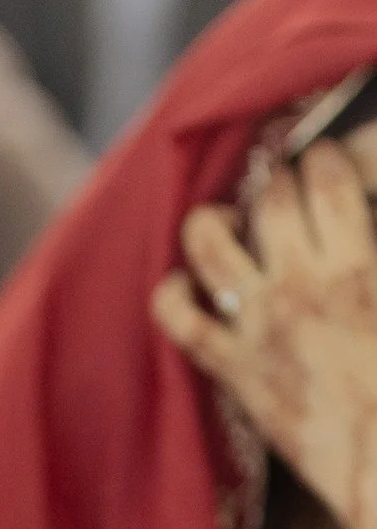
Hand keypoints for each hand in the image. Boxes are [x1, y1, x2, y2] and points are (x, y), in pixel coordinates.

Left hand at [152, 142, 376, 528]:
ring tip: (230, 223)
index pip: (328, 175)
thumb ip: (372, 253)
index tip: (327, 165)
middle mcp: (299, 287)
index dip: (327, 157)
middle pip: (271, 196)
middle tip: (287, 196)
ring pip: (209, 241)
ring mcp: (257, 328)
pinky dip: (172, 291)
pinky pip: (177, 318)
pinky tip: (184, 283)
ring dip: (216, 219)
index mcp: (357, 267)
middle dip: (280, 182)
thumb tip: (358, 234)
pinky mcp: (230, 371)